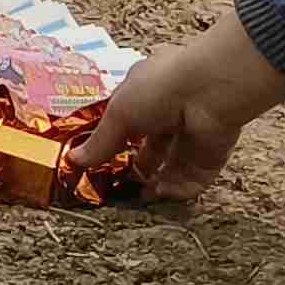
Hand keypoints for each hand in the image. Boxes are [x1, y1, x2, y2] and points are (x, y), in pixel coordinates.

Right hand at [73, 8, 284, 206]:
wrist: (209, 93)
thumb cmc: (158, 89)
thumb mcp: (119, 112)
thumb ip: (100, 141)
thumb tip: (74, 159)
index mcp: (148, 94)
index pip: (131, 121)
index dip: (116, 140)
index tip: (102, 161)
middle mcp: (171, 114)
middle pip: (151, 147)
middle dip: (137, 166)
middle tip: (122, 183)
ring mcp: (192, 137)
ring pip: (171, 166)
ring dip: (156, 182)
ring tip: (141, 195)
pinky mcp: (210, 157)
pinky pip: (192, 179)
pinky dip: (177, 189)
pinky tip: (162, 193)